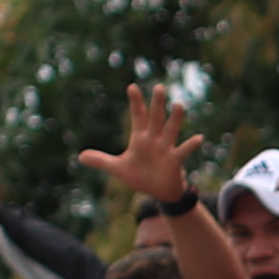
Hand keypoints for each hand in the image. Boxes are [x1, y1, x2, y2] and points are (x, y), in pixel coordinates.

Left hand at [79, 81, 194, 207]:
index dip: (135, 102)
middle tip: (159, 87)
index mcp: (140, 138)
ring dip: (175, 119)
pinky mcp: (175, 161)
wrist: (158, 192)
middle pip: (156, 118)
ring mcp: (166, 148)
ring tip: (178, 105)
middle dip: (157, 104)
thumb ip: (101, 161)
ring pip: (171, 130)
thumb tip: (80, 156)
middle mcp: (154, 139)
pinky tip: (199, 138)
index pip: (138, 116)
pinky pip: (184, 151)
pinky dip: (191, 145)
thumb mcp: (118, 169)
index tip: (131, 87)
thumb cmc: (140, 176)